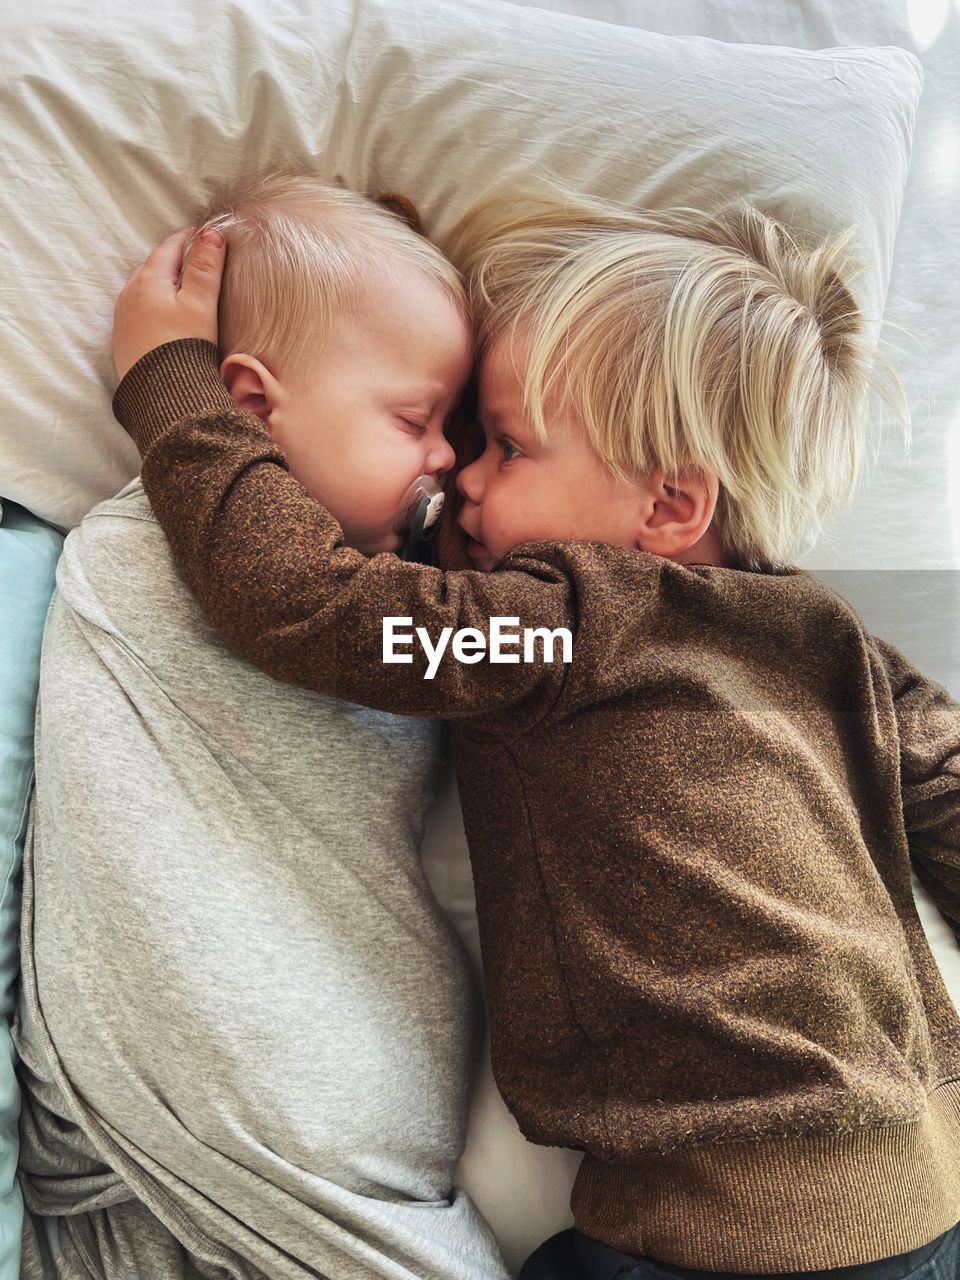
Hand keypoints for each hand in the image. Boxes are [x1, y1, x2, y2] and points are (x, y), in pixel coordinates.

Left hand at [113, 227, 225, 379]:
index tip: (209, 239)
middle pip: (155, 267)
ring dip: (164, 286)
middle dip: (177, 262)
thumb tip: (210, 233)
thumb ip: (205, 267)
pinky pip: (140, 312)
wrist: (163, 396)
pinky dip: (155, 307)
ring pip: (146, 289)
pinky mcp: (124, 340)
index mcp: (148, 280)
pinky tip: (169, 320)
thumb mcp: (201, 304)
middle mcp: (129, 294)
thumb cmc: (184, 347)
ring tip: (186, 293)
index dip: (191, 239)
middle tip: (201, 264)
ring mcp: (123, 318)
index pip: (170, 247)